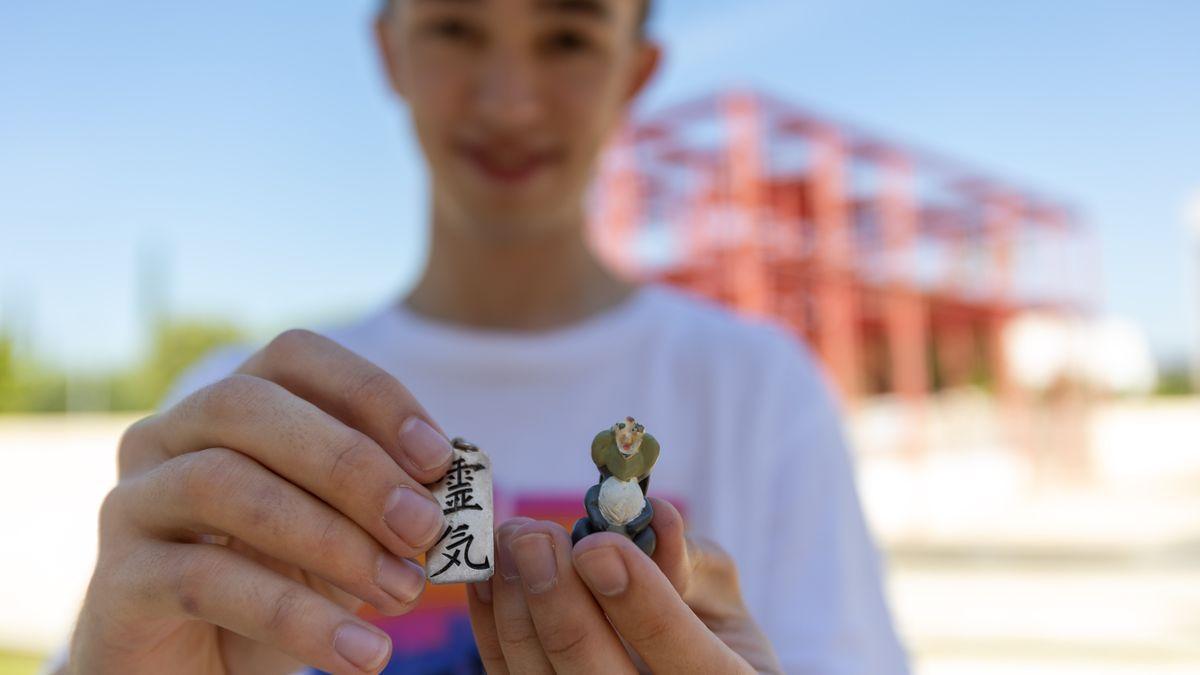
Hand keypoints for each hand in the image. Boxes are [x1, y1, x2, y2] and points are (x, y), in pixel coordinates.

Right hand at [69, 330, 456, 674]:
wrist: (196, 671)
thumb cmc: (279, 582)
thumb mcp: (344, 531)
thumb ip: (389, 495)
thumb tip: (462, 477)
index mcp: (230, 405)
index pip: (294, 356)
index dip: (370, 394)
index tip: (438, 457)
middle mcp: (169, 434)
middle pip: (252, 408)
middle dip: (352, 465)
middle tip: (425, 528)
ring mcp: (133, 501)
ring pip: (224, 485)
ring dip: (330, 540)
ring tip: (402, 593)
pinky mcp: (117, 577)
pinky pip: (206, 578)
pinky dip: (297, 617)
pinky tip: (360, 653)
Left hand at [466, 498, 783, 673]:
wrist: (680, 672)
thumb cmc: (708, 626)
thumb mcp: (720, 593)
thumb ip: (690, 558)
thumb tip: (654, 514)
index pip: (685, 657)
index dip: (642, 602)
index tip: (597, 545)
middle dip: (558, 603)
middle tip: (533, 537)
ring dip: (516, 608)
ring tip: (512, 540)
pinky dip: (495, 627)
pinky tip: (492, 577)